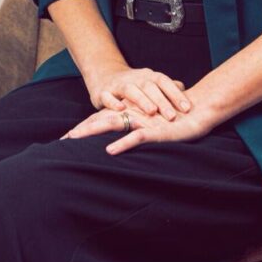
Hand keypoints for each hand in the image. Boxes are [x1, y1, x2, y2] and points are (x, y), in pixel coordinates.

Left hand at [60, 94, 211, 154]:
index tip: (66, 138)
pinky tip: (109, 151)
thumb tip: (121, 136)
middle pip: (102, 120)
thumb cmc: (176, 118)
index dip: (86, 127)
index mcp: (131, 113)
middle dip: (82, 130)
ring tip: (75, 139)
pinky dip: (122, 144)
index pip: (104, 119)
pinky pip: (136, 137)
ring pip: (113, 124)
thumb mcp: (153, 123)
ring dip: (93, 132)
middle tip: (62, 140)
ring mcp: (143, 121)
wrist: (198, 110)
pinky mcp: (155, 130)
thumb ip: (137, 126)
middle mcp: (133, 115)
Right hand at [85, 62, 192, 119]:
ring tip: (152, 111)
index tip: (187, 108)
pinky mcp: (103, 92)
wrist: (106, 76)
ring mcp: (119, 84)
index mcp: (148, 76)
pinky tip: (120, 109)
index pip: (164, 82)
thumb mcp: (151, 84)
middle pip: (149, 86)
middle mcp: (135, 78)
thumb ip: (168, 89)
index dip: (175, 94)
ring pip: (130, 90)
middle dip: (161, 100)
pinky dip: (113, 102)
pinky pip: (107, 96)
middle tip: (172, 116)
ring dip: (141, 100)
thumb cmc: (135, 85)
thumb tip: (188, 93)